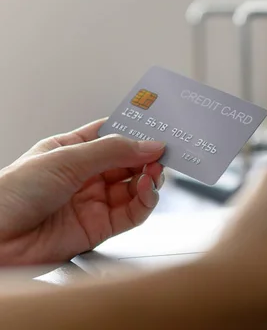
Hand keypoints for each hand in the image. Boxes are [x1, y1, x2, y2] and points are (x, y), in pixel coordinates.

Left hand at [0, 119, 165, 264]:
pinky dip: (146, 201)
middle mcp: (85, 176)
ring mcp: (94, 201)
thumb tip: (149, 144)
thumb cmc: (10, 194)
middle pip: (129, 162)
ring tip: (154, 172)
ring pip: (136, 187)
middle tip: (163, 152)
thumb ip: (112, 151)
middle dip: (148, 156)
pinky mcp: (101, 227)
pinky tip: (148, 190)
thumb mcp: (65, 159)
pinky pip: (134, 212)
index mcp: (71, 151)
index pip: (112, 135)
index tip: (156, 128)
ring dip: (150, 178)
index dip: (135, 131)